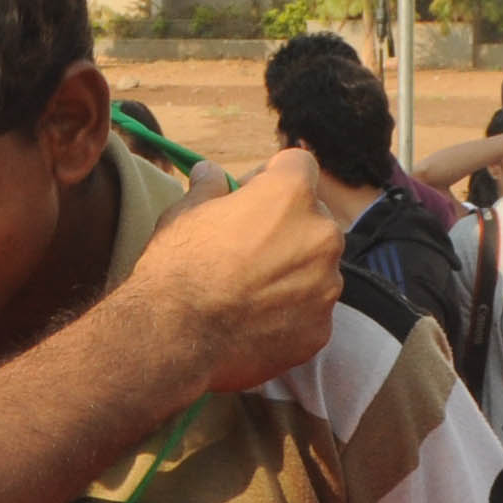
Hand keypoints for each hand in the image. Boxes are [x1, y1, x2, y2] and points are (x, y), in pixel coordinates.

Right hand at [123, 146, 343, 393]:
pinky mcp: (321, 329)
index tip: (247, 195)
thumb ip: (209, 186)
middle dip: (286, 227)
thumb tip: (211, 172)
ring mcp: (326, 286)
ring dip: (291, 271)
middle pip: (313, 217)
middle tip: (246, 247)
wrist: (175, 338)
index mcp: (291, 195)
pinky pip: (311, 310)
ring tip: (248, 290)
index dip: (270, 175)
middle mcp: (321, 235)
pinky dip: (290, 313)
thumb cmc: (178, 266)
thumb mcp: (185, 212)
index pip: (299, 163)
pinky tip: (254, 320)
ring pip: (316, 267)